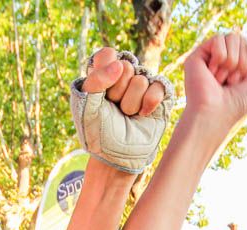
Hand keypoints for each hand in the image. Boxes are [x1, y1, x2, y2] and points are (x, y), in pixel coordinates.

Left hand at [70, 47, 174, 173]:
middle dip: (117, 92)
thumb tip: (119, 65)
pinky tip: (142, 115)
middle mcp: (123, 76)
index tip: (100, 95)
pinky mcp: (159, 94)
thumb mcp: (87, 107)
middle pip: (125, 66)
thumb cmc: (98, 133)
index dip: (104, 74)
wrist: (117, 156)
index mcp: (103, 74)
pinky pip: (157, 86)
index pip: (107, 55)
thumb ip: (96, 81)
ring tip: (127, 115)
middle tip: (114, 109)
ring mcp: (142, 84)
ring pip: (140, 79)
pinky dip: (148, 104)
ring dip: (130, 104)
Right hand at [180, 33, 246, 139]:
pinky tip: (211, 73)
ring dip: (232, 61)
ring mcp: (210, 55)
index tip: (243, 82)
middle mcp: (224, 57)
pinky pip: (218, 39)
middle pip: (243, 40)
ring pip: (232, 37)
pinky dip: (220, 57)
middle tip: (231, 82)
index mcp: (238, 62)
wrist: (216, 113)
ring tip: (221, 79)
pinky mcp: (198, 55)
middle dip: (242, 62)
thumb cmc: (237, 103)